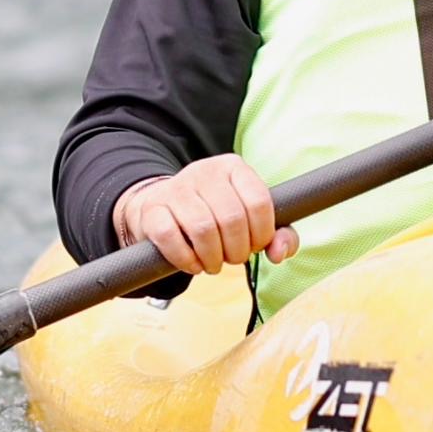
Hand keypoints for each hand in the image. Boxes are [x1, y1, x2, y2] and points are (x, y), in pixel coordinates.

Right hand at [114, 156, 296, 276]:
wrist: (163, 210)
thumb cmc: (214, 217)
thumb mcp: (249, 219)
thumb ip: (276, 235)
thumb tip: (280, 252)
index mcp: (234, 168)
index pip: (259, 202)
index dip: (262, 234)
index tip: (255, 246)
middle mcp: (205, 171)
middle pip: (232, 218)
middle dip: (237, 250)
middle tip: (232, 259)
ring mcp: (176, 188)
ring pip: (202, 229)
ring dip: (212, 258)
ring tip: (213, 263)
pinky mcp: (153, 209)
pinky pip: (170, 237)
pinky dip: (186, 259)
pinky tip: (193, 263)